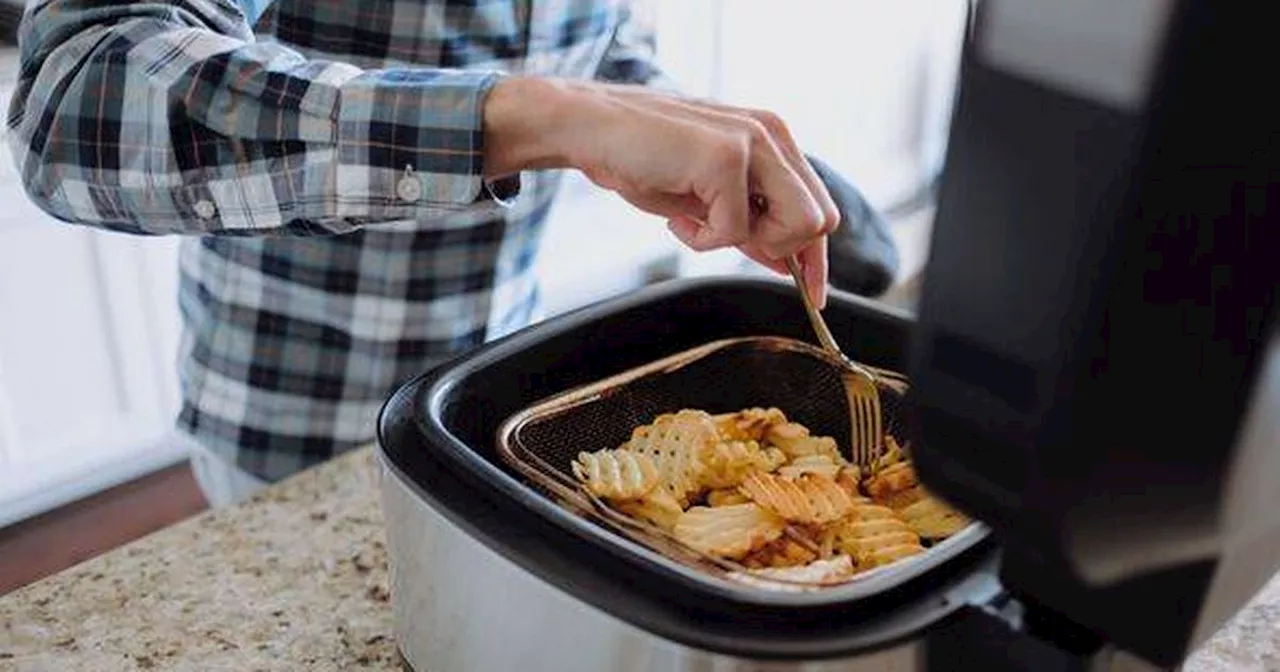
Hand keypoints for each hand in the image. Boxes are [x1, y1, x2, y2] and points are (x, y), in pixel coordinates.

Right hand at [483, 78, 838, 307]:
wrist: (591, 130)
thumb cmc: (642, 160)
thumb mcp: (707, 198)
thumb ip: (751, 222)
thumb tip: (786, 262)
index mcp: (773, 138)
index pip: (819, 206)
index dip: (816, 258)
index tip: (812, 295)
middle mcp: (773, 133)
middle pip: (820, 221)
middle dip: (778, 249)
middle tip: (726, 238)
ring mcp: (754, 141)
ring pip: (796, 225)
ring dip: (746, 241)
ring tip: (700, 223)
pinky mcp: (726, 157)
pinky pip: (736, 230)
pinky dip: (702, 239)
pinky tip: (678, 216)